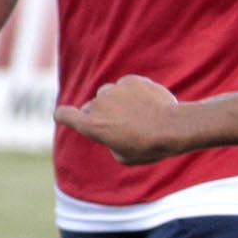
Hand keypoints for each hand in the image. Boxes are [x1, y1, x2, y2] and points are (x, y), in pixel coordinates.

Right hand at [53, 76, 184, 164]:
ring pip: (110, 95)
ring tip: (141, 116)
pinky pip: (128, 87)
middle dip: (103, 115)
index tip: (68, 116)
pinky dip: (135, 93)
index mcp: (91, 125)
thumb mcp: (124, 156)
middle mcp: (98, 105)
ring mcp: (113, 90)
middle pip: (92, 108)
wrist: (173, 128)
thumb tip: (112, 131)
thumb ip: (110, 141)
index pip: (63, 114)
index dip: (65, 115)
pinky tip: (150, 104)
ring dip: (119, 103)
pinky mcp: (131, 81)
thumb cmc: (149, 147)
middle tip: (124, 126)